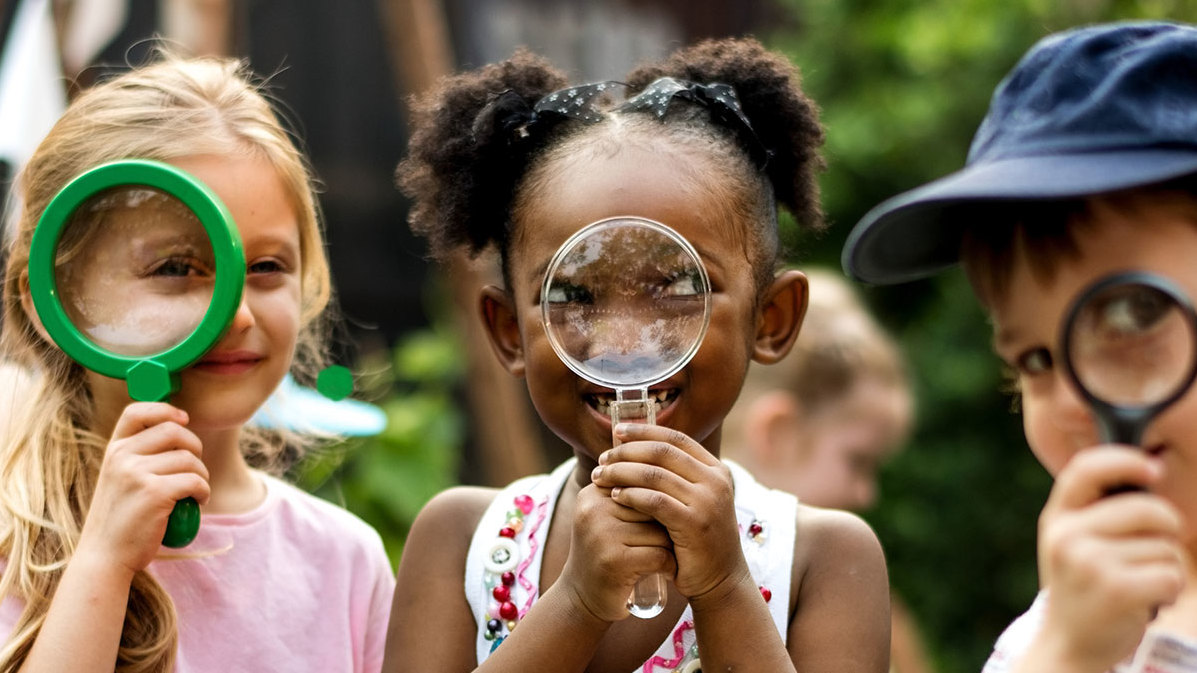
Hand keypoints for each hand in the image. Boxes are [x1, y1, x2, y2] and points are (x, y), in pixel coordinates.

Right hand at [77, 403, 209, 575]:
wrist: (105, 557)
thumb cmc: (120, 520)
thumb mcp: (119, 480)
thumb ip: (138, 458)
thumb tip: (178, 432)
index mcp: (113, 450)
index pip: (137, 411)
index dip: (165, 410)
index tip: (184, 419)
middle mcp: (122, 457)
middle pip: (174, 431)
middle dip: (195, 446)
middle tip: (195, 468)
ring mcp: (137, 473)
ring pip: (189, 459)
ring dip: (203, 474)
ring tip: (196, 491)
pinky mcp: (155, 493)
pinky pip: (195, 481)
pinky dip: (204, 491)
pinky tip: (199, 501)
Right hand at [558, 480, 676, 622]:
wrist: (582, 598)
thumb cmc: (608, 553)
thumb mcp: (610, 517)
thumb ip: (630, 491)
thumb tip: (673, 460)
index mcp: (593, 492)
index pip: (644, 483)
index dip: (661, 504)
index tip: (662, 523)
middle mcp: (593, 509)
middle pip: (654, 505)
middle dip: (668, 524)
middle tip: (669, 541)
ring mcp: (601, 535)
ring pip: (661, 530)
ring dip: (672, 546)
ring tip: (665, 557)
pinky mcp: (614, 561)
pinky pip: (659, 554)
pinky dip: (670, 566)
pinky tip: (667, 572)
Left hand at [590, 423, 747, 601]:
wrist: (719, 580)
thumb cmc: (696, 539)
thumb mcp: (693, 500)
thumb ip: (675, 476)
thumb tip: (633, 448)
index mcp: (716, 469)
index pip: (676, 438)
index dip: (644, 431)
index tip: (617, 431)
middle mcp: (715, 481)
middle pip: (662, 452)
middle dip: (627, 452)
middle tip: (603, 458)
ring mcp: (707, 502)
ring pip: (655, 474)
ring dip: (622, 472)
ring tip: (601, 477)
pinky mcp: (694, 524)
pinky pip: (654, 501)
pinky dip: (631, 495)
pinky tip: (614, 497)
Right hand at [1029, 445, 1183, 670]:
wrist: (1068, 644)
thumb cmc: (1081, 587)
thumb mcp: (1070, 542)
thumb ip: (1094, 510)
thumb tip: (1149, 471)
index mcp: (1056, 518)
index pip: (1086, 469)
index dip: (1124, 460)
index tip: (1153, 468)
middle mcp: (1067, 536)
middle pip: (1146, 509)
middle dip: (1167, 527)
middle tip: (1155, 547)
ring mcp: (1090, 562)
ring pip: (1165, 546)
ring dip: (1166, 567)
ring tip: (1139, 582)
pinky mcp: (1117, 590)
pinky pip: (1171, 574)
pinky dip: (1171, 589)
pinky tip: (1148, 599)